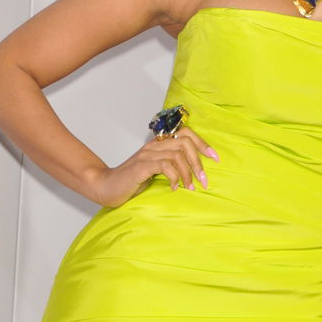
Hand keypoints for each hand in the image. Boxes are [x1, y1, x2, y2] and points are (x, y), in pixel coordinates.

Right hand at [84, 127, 218, 207]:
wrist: (106, 187)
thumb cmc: (131, 182)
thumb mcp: (155, 172)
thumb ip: (171, 167)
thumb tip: (195, 173)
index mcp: (158, 144)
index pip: (185, 133)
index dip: (203, 144)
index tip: (215, 158)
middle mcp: (154, 146)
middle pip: (185, 142)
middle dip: (199, 162)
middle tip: (204, 180)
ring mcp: (147, 155)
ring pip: (177, 155)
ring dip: (188, 173)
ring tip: (191, 187)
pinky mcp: (141, 166)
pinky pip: (165, 166)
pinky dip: (175, 178)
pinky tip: (175, 188)